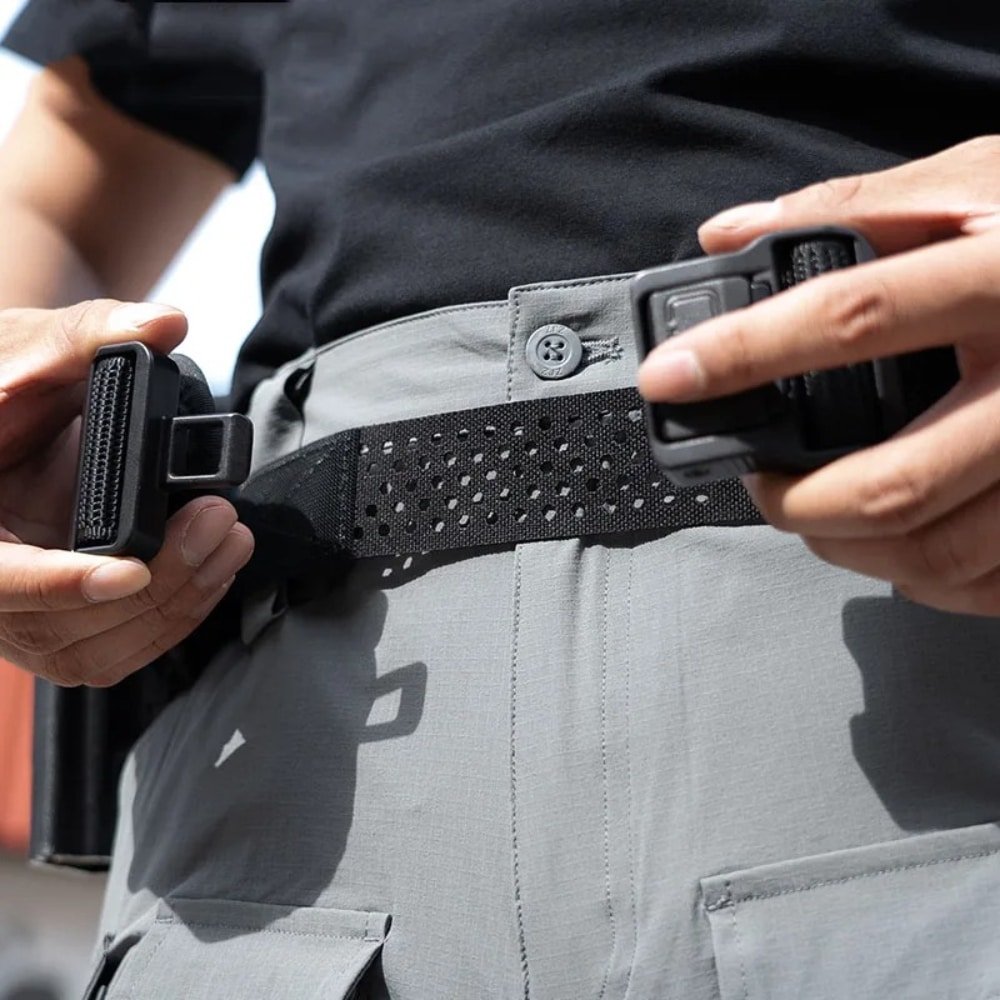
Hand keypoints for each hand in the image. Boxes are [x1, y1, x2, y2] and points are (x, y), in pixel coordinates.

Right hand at [0, 299, 253, 684]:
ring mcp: (21, 611)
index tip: (131, 571)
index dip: (58, 582)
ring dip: (175, 605)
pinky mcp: (61, 620)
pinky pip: (115, 648)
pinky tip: (213, 571)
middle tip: (216, 522)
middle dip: (155, 582)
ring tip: (228, 541)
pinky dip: (172, 618)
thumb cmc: (8, 380)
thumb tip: (163, 324)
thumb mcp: (33, 348)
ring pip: (94, 650)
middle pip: (58, 623)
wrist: (10, 413)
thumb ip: (91, 334)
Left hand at [637, 136, 999, 615]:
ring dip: (845, 548)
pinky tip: (891, 543)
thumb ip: (855, 208)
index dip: (748, 349)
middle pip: (895, 481)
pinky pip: (987, 583)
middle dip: (794, 501)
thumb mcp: (982, 182)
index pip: (855, 316)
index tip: (672, 374)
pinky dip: (920, 579)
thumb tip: (730, 232)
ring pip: (939, 550)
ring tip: (809, 511)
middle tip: (757, 481)